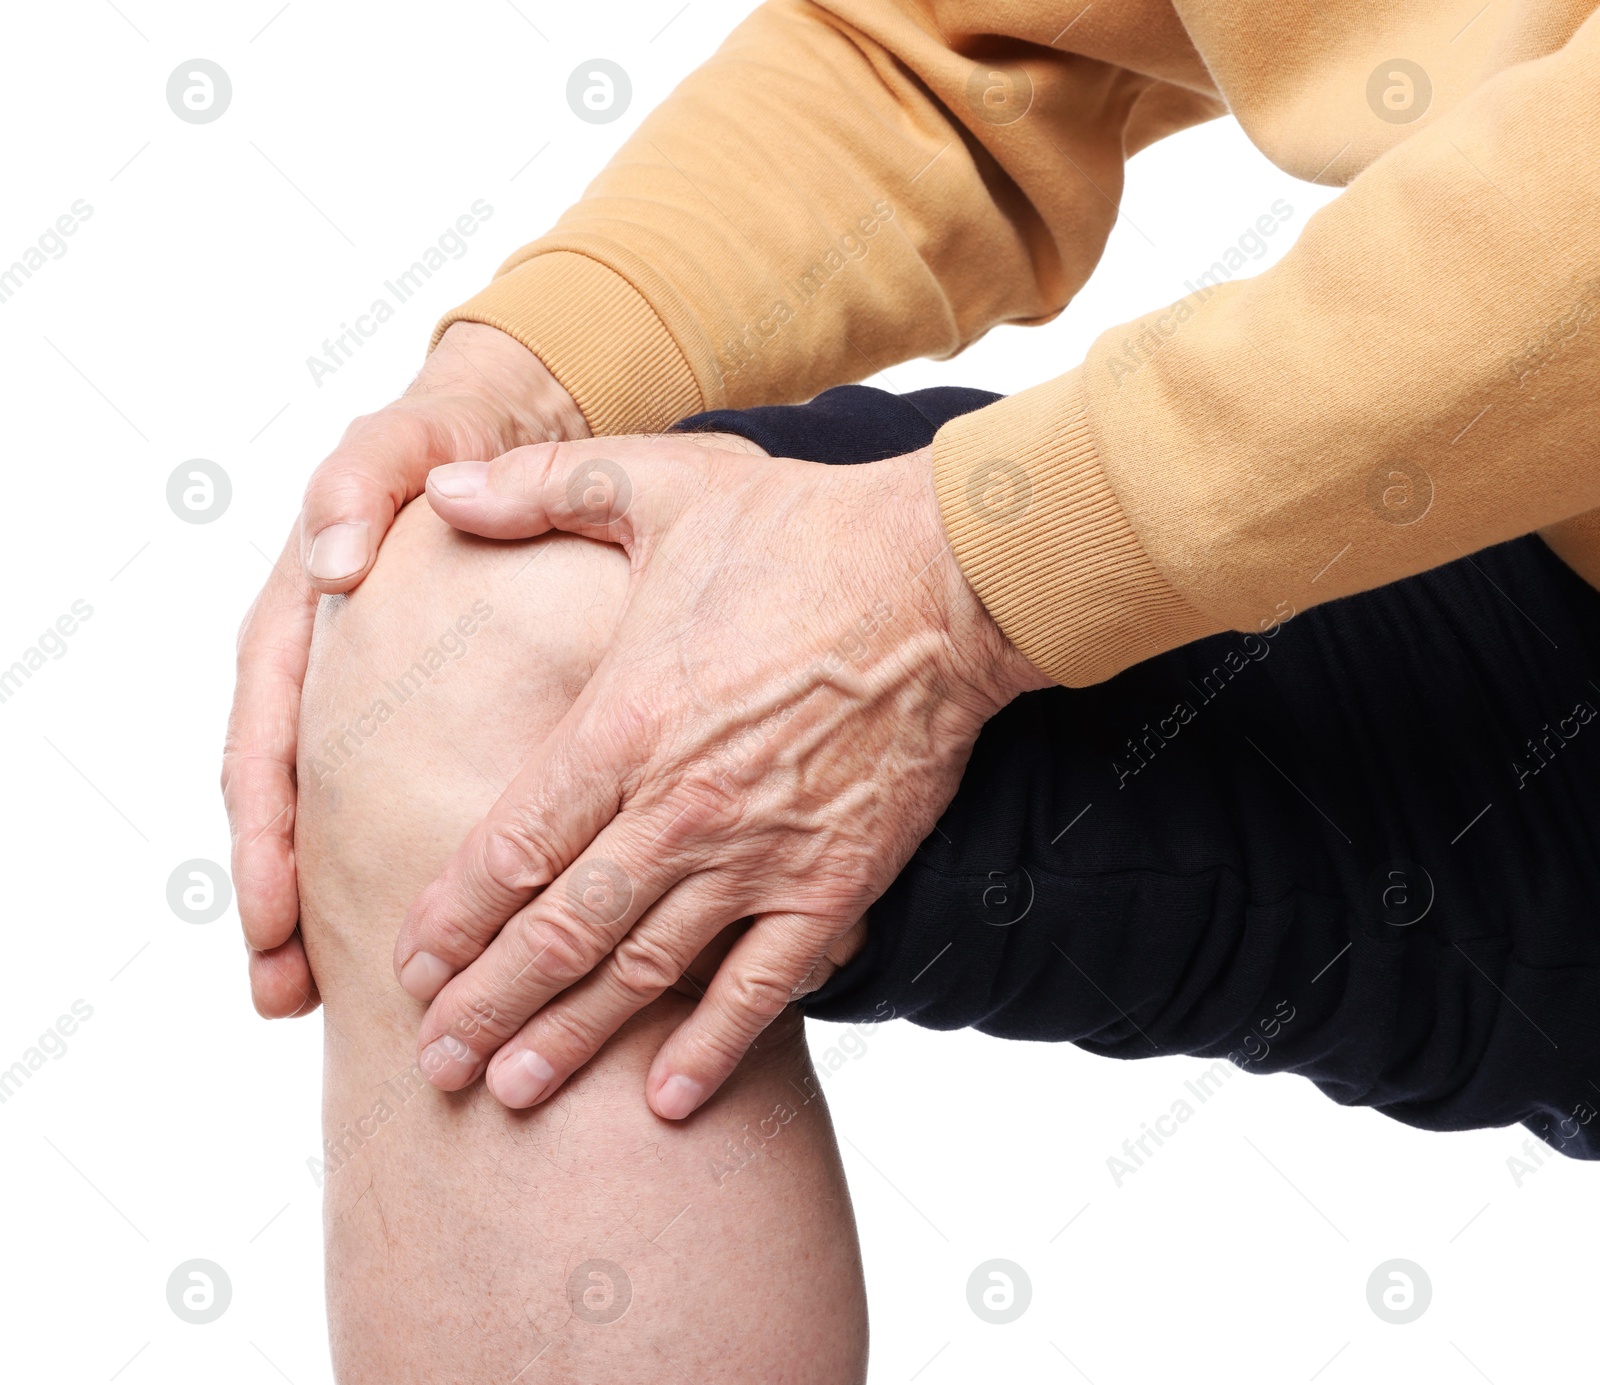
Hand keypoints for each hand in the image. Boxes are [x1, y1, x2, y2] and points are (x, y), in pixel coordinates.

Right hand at [222, 322, 588, 1017]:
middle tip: (283, 992)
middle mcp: (312, 676)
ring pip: (319, 817)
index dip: (266, 836)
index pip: (264, 745)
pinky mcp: (404, 713)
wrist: (493, 439)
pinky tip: (390, 929)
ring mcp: (354, 700)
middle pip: (277, 806)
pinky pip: (376, 798)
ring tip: (309, 998)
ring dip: (310, 907)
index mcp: (295, 626)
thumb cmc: (442, 444)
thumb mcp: (400, 441)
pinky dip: (370, 865)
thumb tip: (334, 560)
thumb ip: (360, 481)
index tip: (274, 918)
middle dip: (274, 901)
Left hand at [394, 434, 1049, 1116]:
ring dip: (573, 1035)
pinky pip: (765, 985)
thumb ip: (542, 487)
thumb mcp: (663, 484)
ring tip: (512, 1088)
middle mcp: (681, 804)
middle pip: (561, 928)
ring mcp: (761, 853)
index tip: (410, 963)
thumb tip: (441, 485)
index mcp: (626, 719)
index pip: (513, 845)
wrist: (948, 576)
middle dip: (488, 1001)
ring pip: (645, 970)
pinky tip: (670, 1098)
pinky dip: (716, 1045)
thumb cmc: (806, 530)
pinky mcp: (835, 879)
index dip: (454, 915)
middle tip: (434, 1061)